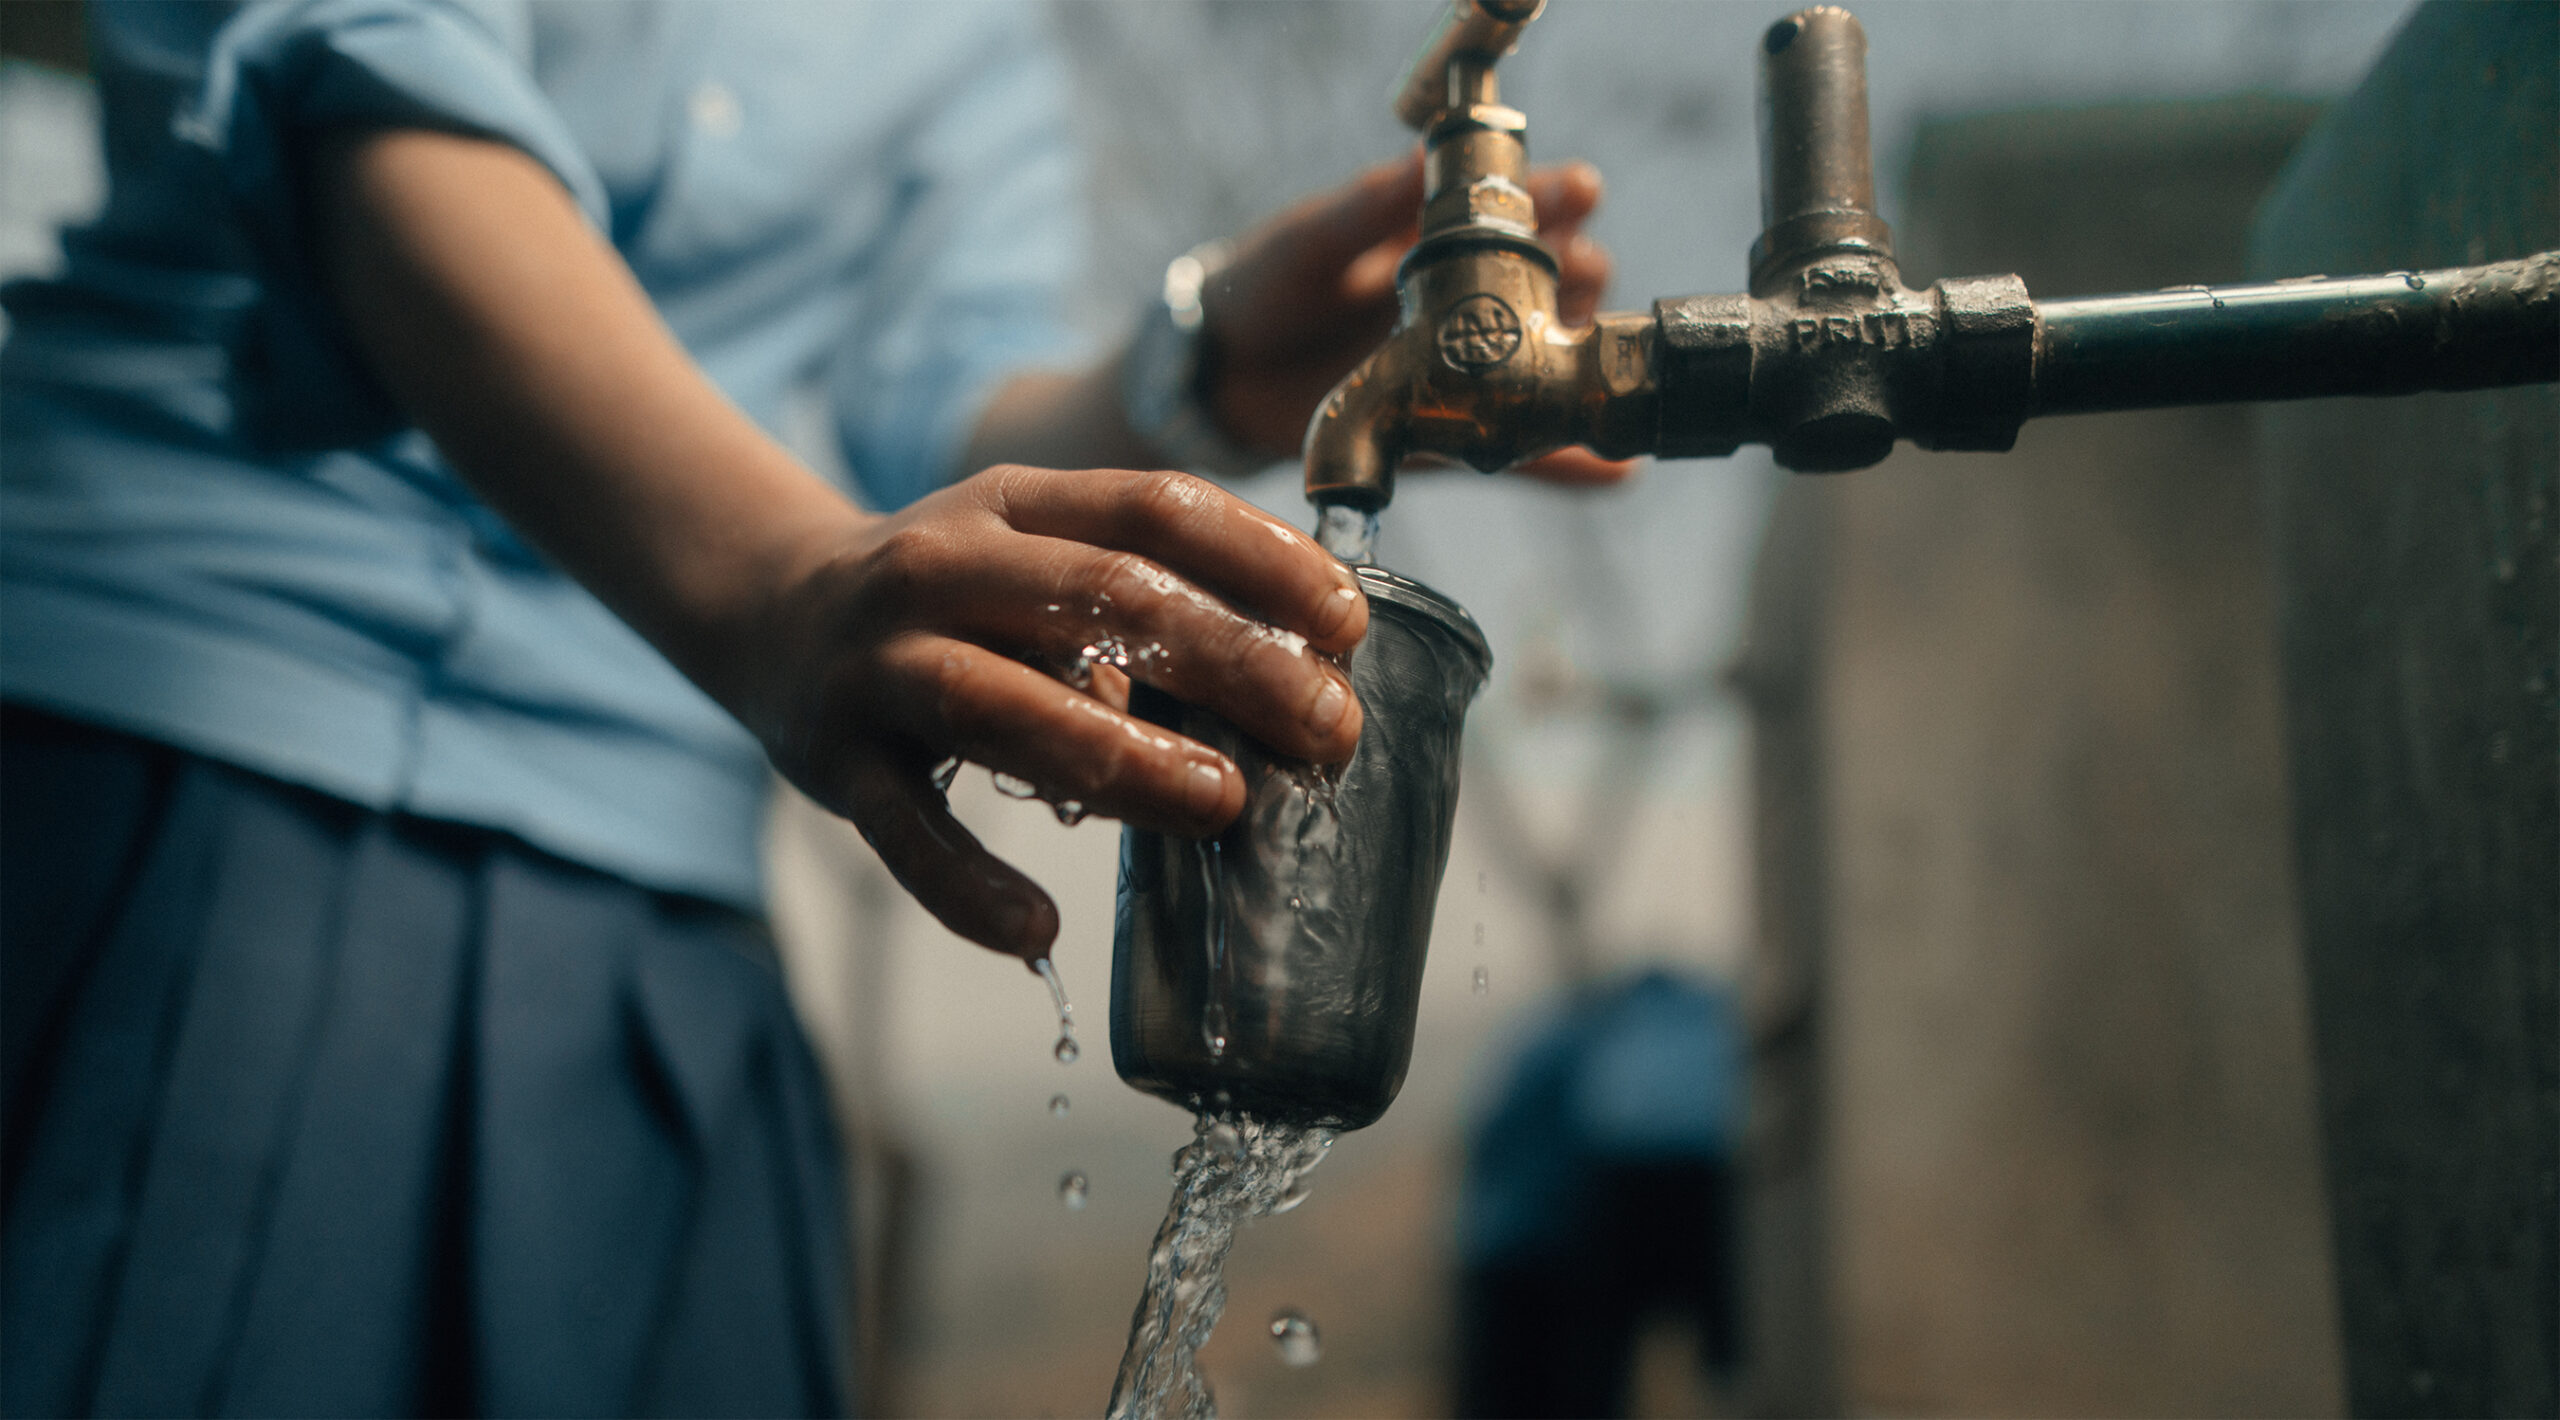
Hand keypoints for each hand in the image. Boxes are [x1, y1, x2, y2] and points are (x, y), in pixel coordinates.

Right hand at [748, 465, 1367, 961]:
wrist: (769, 614)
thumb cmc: (953, 598)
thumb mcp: (1034, 557)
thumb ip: (1138, 604)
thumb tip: (1295, 678)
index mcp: (1012, 503)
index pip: (1152, 506)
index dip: (1259, 558)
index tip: (1348, 620)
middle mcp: (940, 566)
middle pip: (1101, 599)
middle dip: (1231, 662)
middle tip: (1328, 727)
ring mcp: (880, 664)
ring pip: (1002, 705)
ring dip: (1123, 756)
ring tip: (1223, 802)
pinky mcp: (836, 764)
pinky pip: (906, 833)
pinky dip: (970, 886)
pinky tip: (1038, 924)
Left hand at [1200, 150, 1634, 486]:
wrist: (1218, 381)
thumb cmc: (1260, 288)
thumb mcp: (1309, 243)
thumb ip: (1365, 212)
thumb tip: (1421, 163)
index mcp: (1433, 240)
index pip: (1510, 210)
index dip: (1551, 197)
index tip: (1579, 191)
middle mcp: (1464, 301)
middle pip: (1550, 283)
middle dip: (1577, 273)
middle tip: (1585, 272)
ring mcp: (1464, 372)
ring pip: (1545, 363)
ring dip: (1579, 359)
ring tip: (1596, 356)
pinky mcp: (1451, 436)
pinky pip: (1519, 456)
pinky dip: (1567, 467)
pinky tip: (1617, 474)